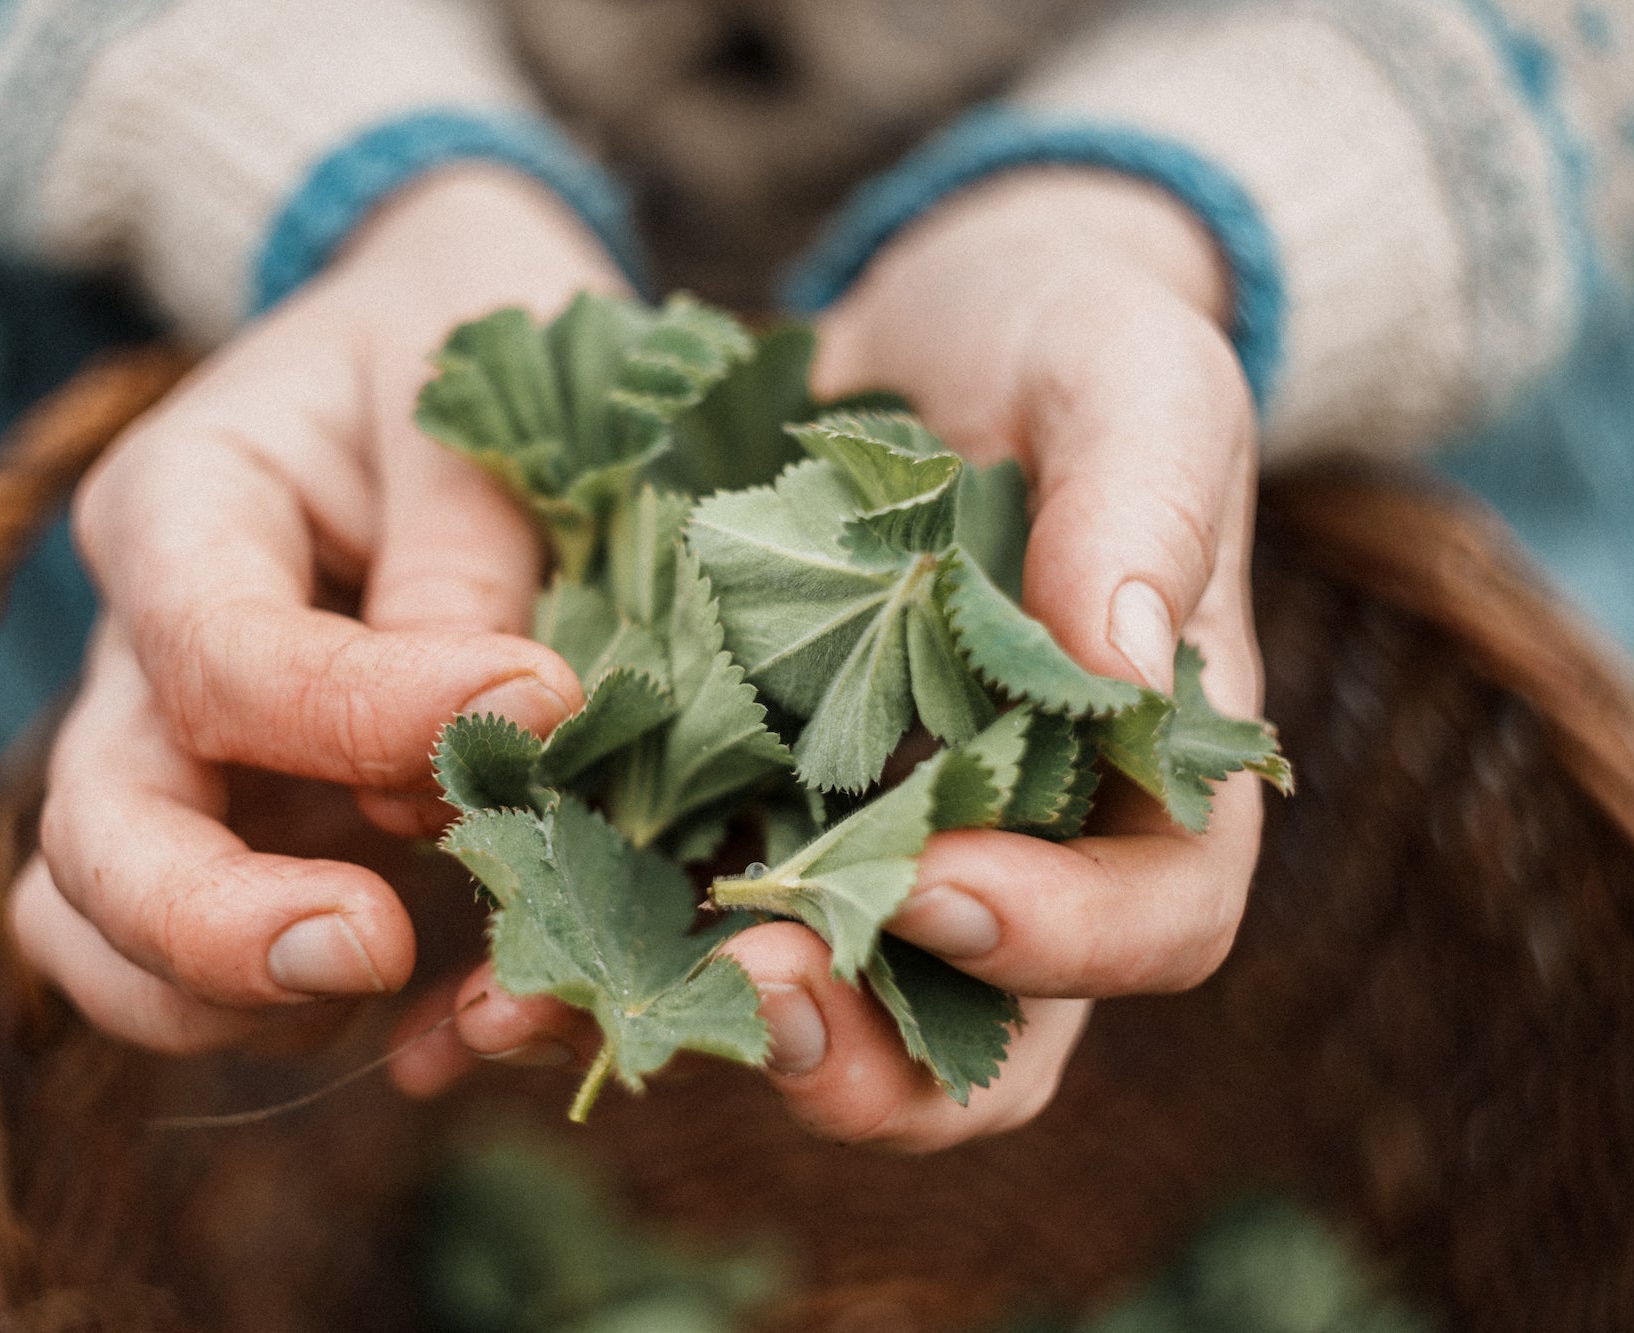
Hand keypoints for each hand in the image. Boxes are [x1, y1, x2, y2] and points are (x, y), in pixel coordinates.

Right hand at [10, 167, 625, 1052]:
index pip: (220, 654)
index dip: (366, 713)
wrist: (437, 333)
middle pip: (96, 828)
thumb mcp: (477, 386)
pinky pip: (197, 955)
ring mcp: (178, 748)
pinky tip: (414, 1004)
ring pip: (96, 919)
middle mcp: (143, 645)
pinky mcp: (248, 819)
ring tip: (383, 983)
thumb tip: (484, 732)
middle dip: (210, 923)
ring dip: (215, 992)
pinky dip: (277, 1009)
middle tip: (373, 950)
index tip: (544, 704)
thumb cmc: (461, 333)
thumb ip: (464, 554)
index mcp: (180, 505)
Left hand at [393, 169, 1264, 1149]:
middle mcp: (1006, 851)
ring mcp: (856, 847)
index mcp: (1136, 778)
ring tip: (563, 1005)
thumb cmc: (1063, 347)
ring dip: (694, 1027)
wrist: (922, 336)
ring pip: (804, 1009)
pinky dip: (587, 953)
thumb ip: (1148, 501)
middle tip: (753, 998)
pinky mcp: (728, 814)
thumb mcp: (1131, 375)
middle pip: (974, 1035)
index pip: (1151, 920)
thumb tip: (1127, 667)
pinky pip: (667, 917)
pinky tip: (482, 979)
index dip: (1062, 939)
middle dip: (866, 1052)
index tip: (938, 888)